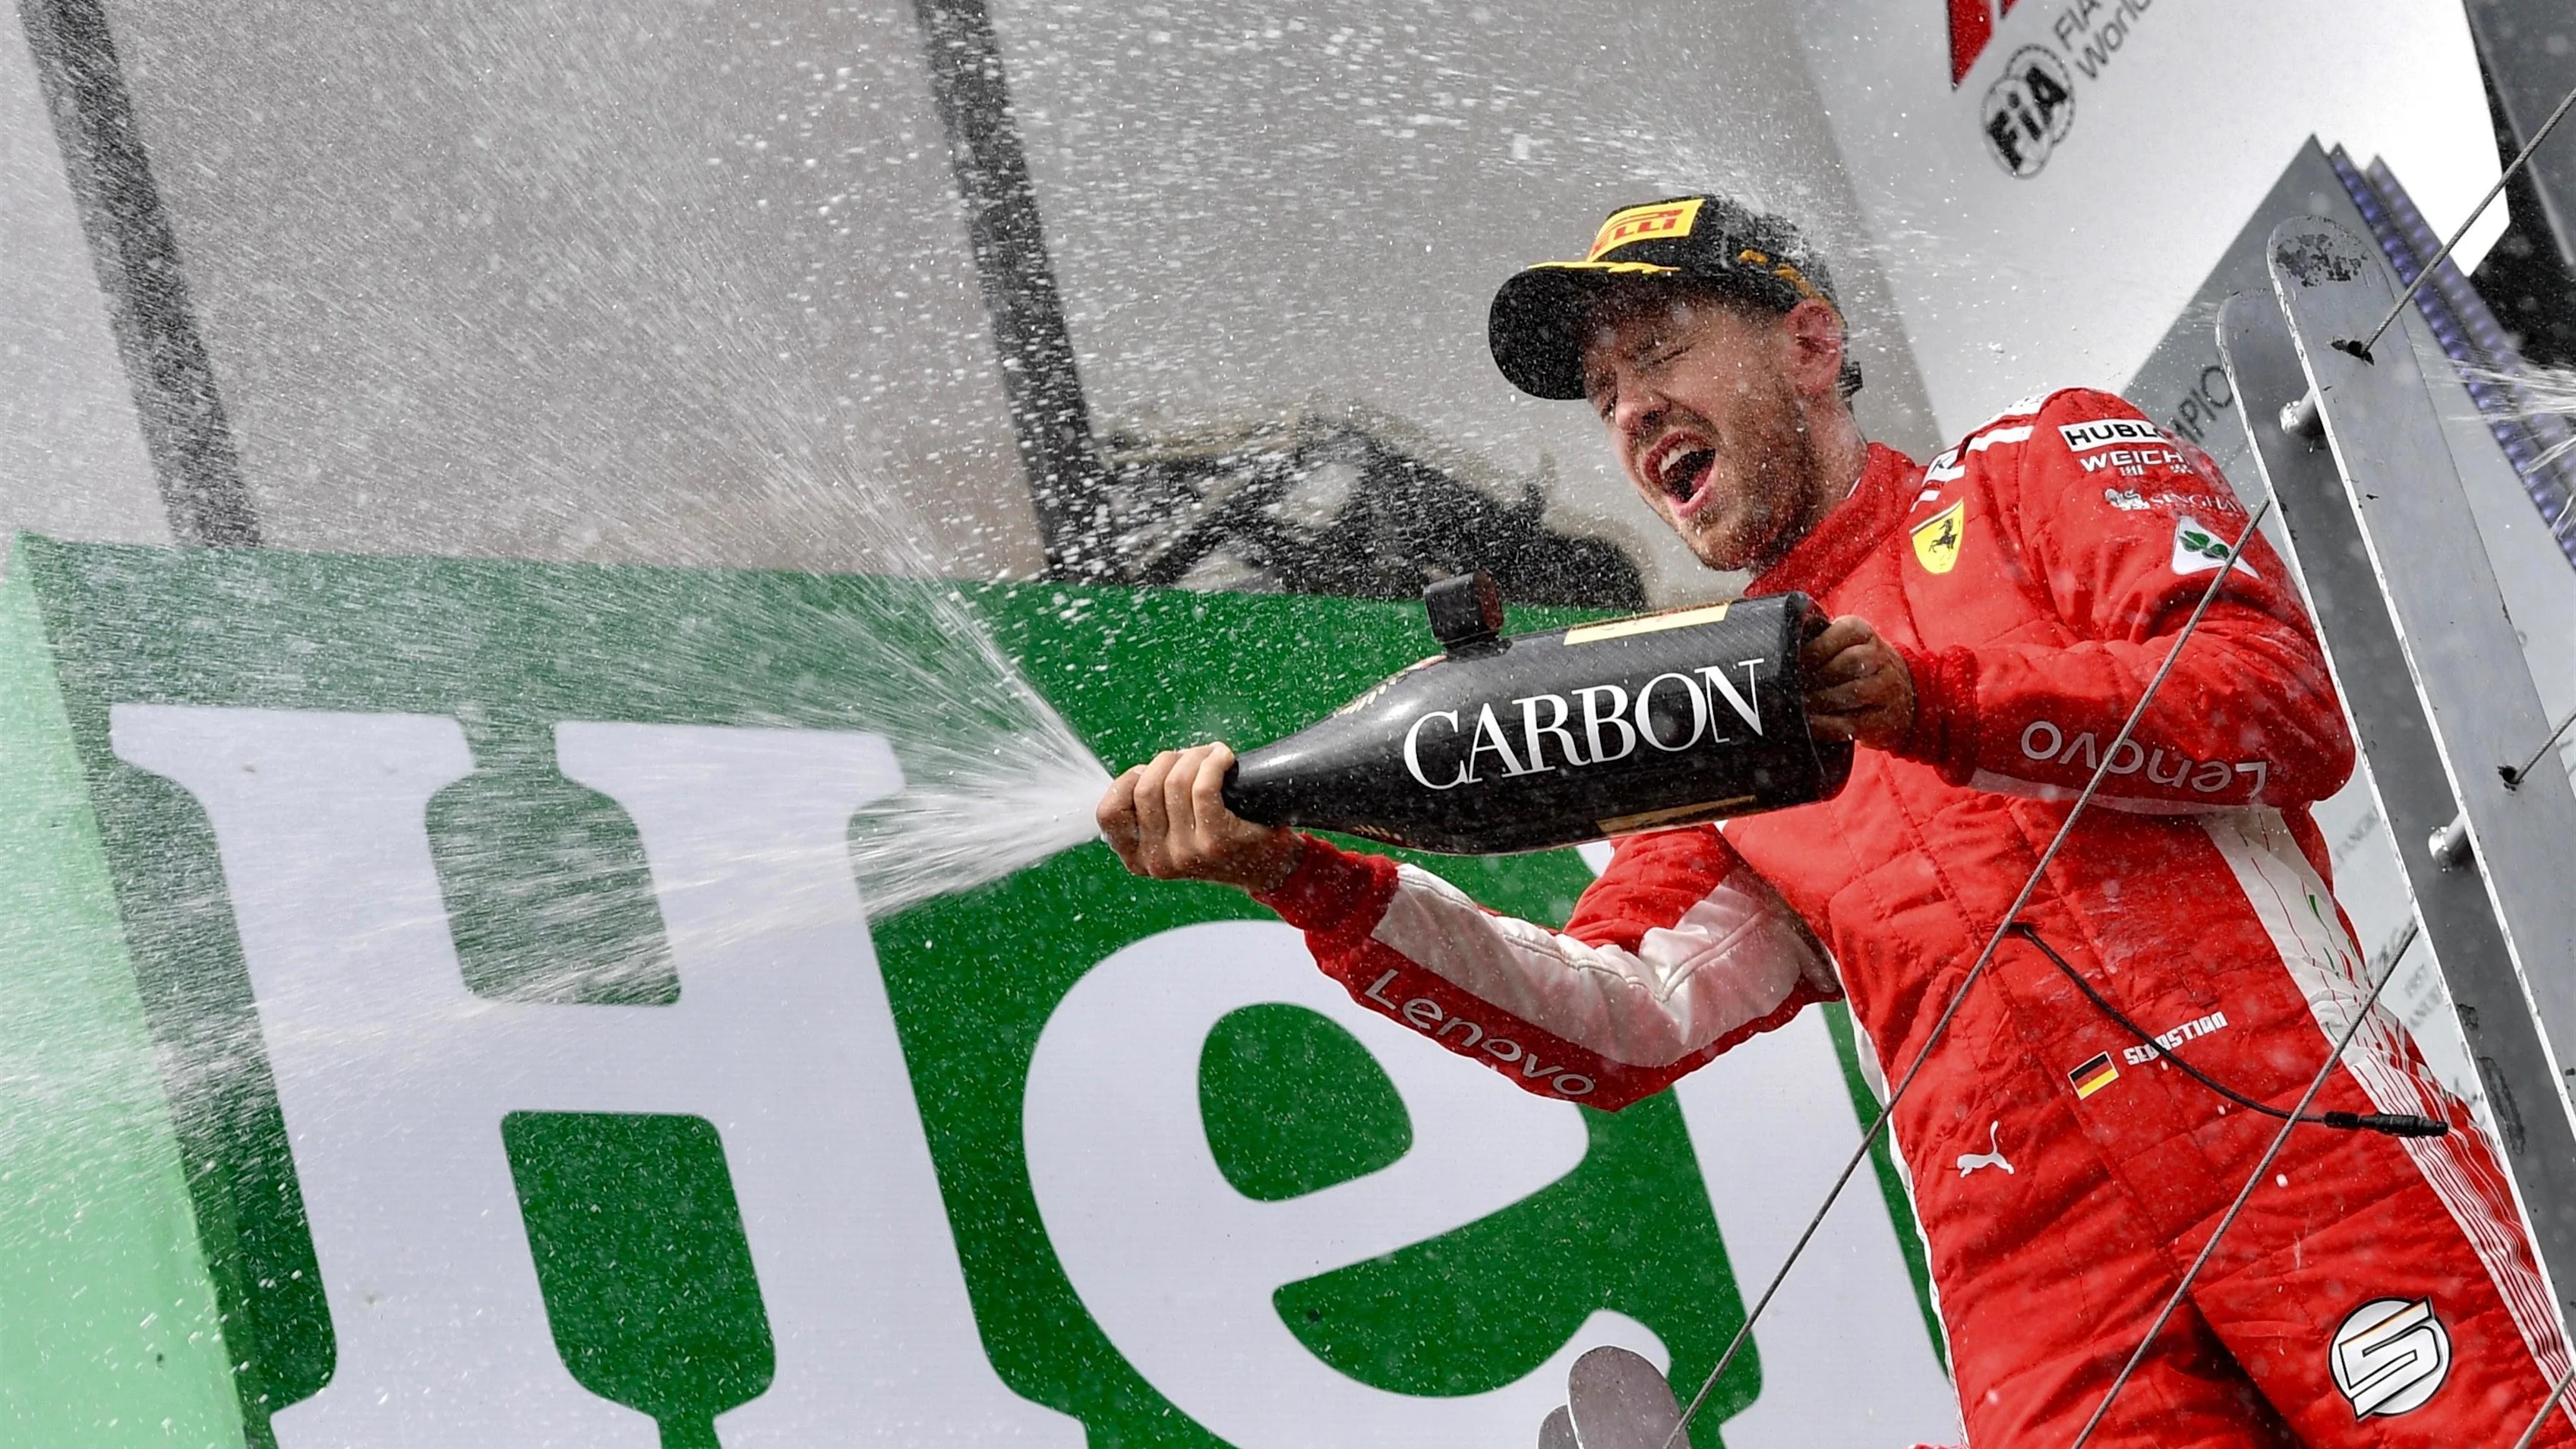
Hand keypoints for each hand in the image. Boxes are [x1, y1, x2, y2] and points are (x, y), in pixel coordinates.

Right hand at [1096, 743, 1302, 892]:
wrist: (1269, 868)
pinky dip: (1214, 761)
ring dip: (1194, 756)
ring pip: (1175, 782)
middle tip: (1190, 757)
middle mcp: (1159, 861)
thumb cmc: (1218, 839)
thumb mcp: (1173, 835)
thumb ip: (1149, 814)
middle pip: (1145, 787)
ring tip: (1210, 755)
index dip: (1125, 781)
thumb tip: (1137, 773)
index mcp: (1139, 860)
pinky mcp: (1217, 840)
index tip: (1148, 771)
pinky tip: (1224, 757)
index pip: (1108, 813)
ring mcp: (1187, 853)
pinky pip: (1203, 785)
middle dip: (1167, 760)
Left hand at [1802, 615, 1914, 750]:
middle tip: (1790, 686)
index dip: (1813, 650)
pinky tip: (1808, 724)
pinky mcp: (1882, 720)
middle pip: (1848, 663)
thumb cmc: (1855, 665)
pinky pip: (1850, 723)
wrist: (1903, 694)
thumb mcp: (1843, 643)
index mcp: (1863, 632)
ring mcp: (1885, 689)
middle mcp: (1880, 657)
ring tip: (1795, 705)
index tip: (1790, 661)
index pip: (1839, 635)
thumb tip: (1778, 649)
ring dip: (1818, 701)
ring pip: (1851, 692)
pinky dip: (1824, 725)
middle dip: (1815, 676)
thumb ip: (1816, 641)